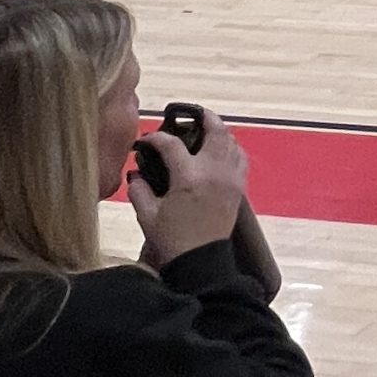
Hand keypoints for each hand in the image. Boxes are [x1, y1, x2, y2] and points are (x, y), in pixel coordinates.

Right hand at [127, 107, 248, 264]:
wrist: (200, 261)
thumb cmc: (171, 240)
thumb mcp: (146, 214)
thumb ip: (138, 189)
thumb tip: (136, 173)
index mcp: (188, 177)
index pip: (172, 145)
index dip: (155, 139)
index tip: (145, 142)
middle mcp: (214, 172)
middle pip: (216, 131)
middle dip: (202, 117)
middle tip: (190, 114)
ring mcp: (230, 179)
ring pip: (232, 142)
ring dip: (219, 131)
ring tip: (204, 131)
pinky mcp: (238, 188)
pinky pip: (241, 158)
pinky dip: (231, 148)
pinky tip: (219, 151)